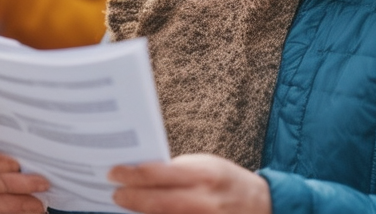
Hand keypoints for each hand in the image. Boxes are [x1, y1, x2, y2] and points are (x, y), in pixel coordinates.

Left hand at [110, 155, 271, 213]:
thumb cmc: (227, 180)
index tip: (114, 172)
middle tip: (115, 194)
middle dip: (131, 198)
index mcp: (204, 174)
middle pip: (157, 202)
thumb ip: (178, 170)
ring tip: (127, 205)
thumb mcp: (206, 165)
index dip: (132, 174)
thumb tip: (143, 173)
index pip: (158, 173)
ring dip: (142, 213)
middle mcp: (204, 200)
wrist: (261, 204)